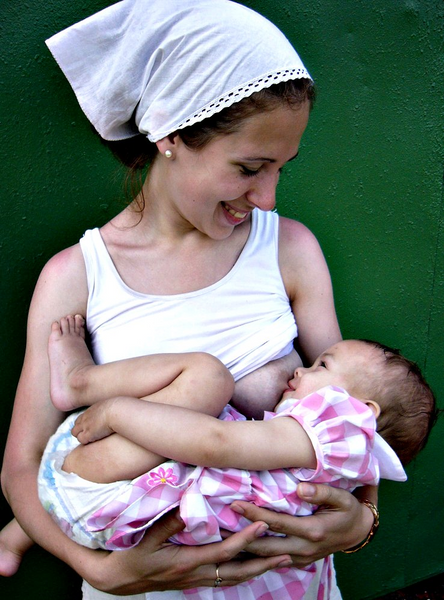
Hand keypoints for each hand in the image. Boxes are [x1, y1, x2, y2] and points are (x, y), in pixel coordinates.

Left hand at [71, 399, 115, 443]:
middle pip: (75, 425)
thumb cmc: (118, 409)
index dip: (84, 425)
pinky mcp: (87, 434)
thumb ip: (106, 410)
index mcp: (91, 410)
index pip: (80, 419)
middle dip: (80, 431)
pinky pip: (81, 440)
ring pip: (75, 433)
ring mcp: (85, 425)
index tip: (91, 429)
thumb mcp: (110, 407)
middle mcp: (85, 417)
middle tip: (91, 435)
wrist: (117, 411)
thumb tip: (112, 412)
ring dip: (82, 436)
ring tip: (93, 438)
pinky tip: (96, 440)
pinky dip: (86, 441)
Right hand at [89, 510, 292, 593]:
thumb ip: (168, 521)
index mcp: (187, 562)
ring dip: (258, 570)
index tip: (263, 526)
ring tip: (280, 561)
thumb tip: (189, 504)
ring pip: (234, 579)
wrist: (120, 580)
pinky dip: (242, 574)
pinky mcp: (194, 582)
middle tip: (288, 553)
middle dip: (264, 562)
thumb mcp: (147, 537)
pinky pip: (224, 580)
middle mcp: (197, 575)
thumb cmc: (132, 556)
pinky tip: (252, 568)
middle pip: (237, 572)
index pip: (224, 552)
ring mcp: (196, 581)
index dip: (245, 539)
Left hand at [230, 482, 375, 567]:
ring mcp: (301, 558)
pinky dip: (256, 555)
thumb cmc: (348, 510)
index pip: (276, 523)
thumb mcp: (342, 497)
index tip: (236, 504)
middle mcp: (304, 548)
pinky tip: (241, 547)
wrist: (358, 531)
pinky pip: (273, 560)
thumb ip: (321, 492)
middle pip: (266, 544)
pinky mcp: (299, 561)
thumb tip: (300, 488)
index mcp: (313, 531)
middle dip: (242, 535)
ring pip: (267, 557)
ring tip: (223, 537)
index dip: (255, 515)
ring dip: (246, 548)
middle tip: (220, 524)